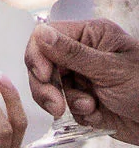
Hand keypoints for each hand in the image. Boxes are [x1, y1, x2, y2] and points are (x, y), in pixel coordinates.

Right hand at [26, 18, 138, 143]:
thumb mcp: (110, 69)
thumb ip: (72, 53)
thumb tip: (41, 33)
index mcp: (90, 35)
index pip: (46, 36)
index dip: (38, 56)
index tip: (44, 75)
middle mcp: (81, 54)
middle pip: (42, 65)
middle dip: (47, 87)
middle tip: (56, 105)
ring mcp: (81, 77)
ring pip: (50, 89)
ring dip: (66, 102)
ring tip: (90, 107)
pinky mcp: (82, 100)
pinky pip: (64, 108)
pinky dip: (78, 114)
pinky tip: (97, 114)